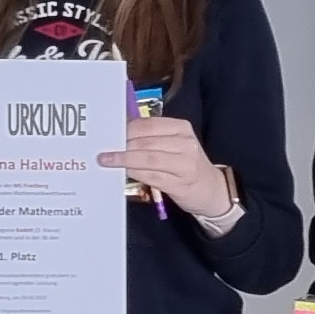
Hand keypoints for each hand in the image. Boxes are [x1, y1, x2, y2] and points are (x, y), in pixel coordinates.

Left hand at [107, 114, 232, 220]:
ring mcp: (185, 164)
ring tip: (106, 160)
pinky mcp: (180, 184)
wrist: (212, 189)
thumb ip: (151, 138)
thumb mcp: (175, 145)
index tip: (106, 133)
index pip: (148, 124)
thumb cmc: (187, 165)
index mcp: (182, 128)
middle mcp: (185, 144)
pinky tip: (121, 172)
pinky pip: (152, 176)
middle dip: (121, 145)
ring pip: (148, 158)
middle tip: (101, 148)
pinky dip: (134, 173)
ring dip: (124, 159)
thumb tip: (118, 134)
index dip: (125, 128)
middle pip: (146, 141)